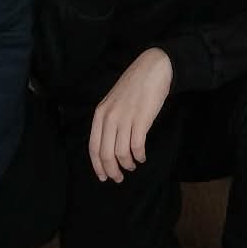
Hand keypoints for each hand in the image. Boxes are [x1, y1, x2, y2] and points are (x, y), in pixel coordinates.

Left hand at [88, 48, 173, 183]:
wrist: (153, 69)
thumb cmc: (134, 86)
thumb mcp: (113, 102)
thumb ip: (108, 121)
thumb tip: (108, 146)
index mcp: (100, 113)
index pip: (93, 147)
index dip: (97, 166)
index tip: (103, 177)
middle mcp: (109, 117)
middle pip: (106, 154)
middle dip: (112, 170)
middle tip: (119, 178)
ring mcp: (125, 118)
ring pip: (121, 152)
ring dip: (127, 164)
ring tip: (132, 165)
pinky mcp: (141, 119)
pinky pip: (137, 146)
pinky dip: (139, 156)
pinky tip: (142, 157)